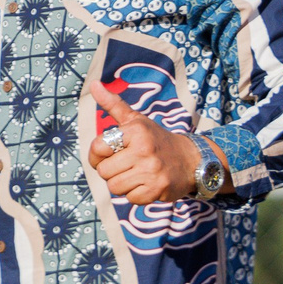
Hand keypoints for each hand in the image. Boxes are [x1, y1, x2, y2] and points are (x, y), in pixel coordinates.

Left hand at [84, 81, 204, 204]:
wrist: (190, 160)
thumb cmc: (155, 139)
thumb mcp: (136, 120)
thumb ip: (113, 104)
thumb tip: (93, 84)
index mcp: (135, 130)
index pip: (97, 148)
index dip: (98, 155)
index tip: (109, 153)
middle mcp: (144, 149)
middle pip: (104, 172)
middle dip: (111, 171)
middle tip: (127, 165)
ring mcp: (152, 171)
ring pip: (115, 187)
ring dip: (122, 184)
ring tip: (136, 174)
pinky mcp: (158, 189)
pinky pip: (130, 198)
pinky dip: (136, 194)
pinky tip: (146, 183)